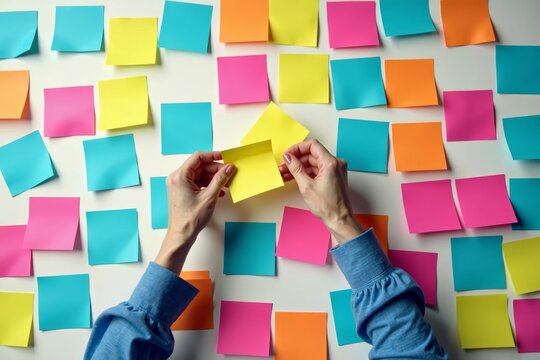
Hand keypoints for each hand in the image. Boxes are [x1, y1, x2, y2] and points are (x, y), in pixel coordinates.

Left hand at [155, 151, 234, 272]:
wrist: (182, 234)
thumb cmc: (191, 218)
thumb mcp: (209, 197)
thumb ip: (220, 179)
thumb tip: (229, 168)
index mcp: (180, 176)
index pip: (198, 158)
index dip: (212, 156)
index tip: (224, 157)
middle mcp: (177, 178)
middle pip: (199, 166)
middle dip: (215, 169)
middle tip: (229, 172)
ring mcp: (179, 185)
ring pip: (199, 175)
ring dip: (213, 178)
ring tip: (226, 183)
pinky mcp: (183, 192)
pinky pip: (197, 183)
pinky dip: (208, 185)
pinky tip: (219, 191)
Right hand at [279, 140, 362, 243]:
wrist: (339, 220)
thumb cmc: (328, 207)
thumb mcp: (306, 186)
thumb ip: (296, 168)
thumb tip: (288, 158)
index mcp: (331, 163)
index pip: (312, 145)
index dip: (297, 148)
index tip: (288, 155)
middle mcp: (336, 163)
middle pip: (312, 154)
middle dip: (296, 160)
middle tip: (284, 166)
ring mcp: (335, 170)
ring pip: (313, 162)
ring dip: (300, 167)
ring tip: (286, 173)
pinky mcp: (333, 176)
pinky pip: (318, 169)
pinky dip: (306, 172)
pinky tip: (295, 177)